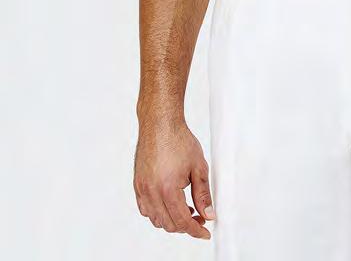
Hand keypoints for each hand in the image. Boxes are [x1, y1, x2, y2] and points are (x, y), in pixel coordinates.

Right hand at [134, 119, 213, 239]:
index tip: (205, 232)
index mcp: (167, 189)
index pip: (182, 221)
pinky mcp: (137, 184)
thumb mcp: (199, 167)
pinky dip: (158, 212)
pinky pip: (146, 208)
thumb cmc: (178, 140)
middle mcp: (151, 192)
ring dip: (171, 220)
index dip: (196, 230)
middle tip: (200, 218)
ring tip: (188, 209)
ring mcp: (142, 189)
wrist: (160, 124)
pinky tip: (170, 203)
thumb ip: (203, 194)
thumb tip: (208, 213)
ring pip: (156, 219)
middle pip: (168, 224)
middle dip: (186, 225)